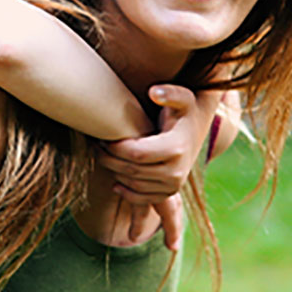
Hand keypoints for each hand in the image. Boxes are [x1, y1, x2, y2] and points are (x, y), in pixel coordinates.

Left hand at [98, 84, 219, 248]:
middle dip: (109, 159)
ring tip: (103, 156)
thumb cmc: (183, 111)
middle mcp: (177, 171)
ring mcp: (173, 185)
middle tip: (96, 146)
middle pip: (131, 170)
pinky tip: (115, 179)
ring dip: (114, 172)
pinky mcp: (169, 193)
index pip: (136, 153)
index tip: (103, 137)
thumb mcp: (182, 98)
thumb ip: (169, 93)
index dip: (115, 147)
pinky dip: (125, 192)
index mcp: (176, 148)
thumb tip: (154, 92)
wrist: (196, 131)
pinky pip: (141, 199)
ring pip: (133, 184)